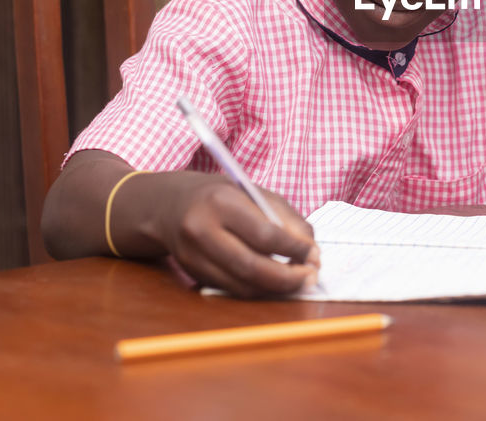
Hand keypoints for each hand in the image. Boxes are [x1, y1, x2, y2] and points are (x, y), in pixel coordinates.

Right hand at [157, 176, 320, 297]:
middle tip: (311, 277)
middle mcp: (202, 230)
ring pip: (241, 285)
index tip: (315, 255)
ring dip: (275, 289)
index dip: (295, 250)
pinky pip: (231, 289)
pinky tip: (274, 283)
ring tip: (297, 282)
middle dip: (288, 278)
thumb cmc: (222, 196)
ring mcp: (192, 256)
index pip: (265, 235)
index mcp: (222, 202)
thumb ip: (287, 219)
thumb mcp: (255, 194)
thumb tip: (312, 251)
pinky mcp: (191, 274)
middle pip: (252, 267)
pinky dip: (257, 290)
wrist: (170, 205)